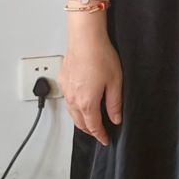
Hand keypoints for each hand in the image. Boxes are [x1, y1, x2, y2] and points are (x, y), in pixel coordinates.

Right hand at [60, 23, 122, 145]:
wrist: (85, 39)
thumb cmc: (100, 56)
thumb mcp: (115, 82)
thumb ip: (114, 103)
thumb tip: (115, 118)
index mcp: (87, 102)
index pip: (93, 126)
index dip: (100, 135)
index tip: (105, 140)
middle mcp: (74, 99)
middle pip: (80, 123)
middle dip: (90, 130)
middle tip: (98, 133)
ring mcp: (66, 90)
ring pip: (71, 113)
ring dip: (80, 120)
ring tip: (89, 121)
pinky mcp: (63, 80)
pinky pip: (67, 100)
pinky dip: (73, 107)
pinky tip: (79, 103)